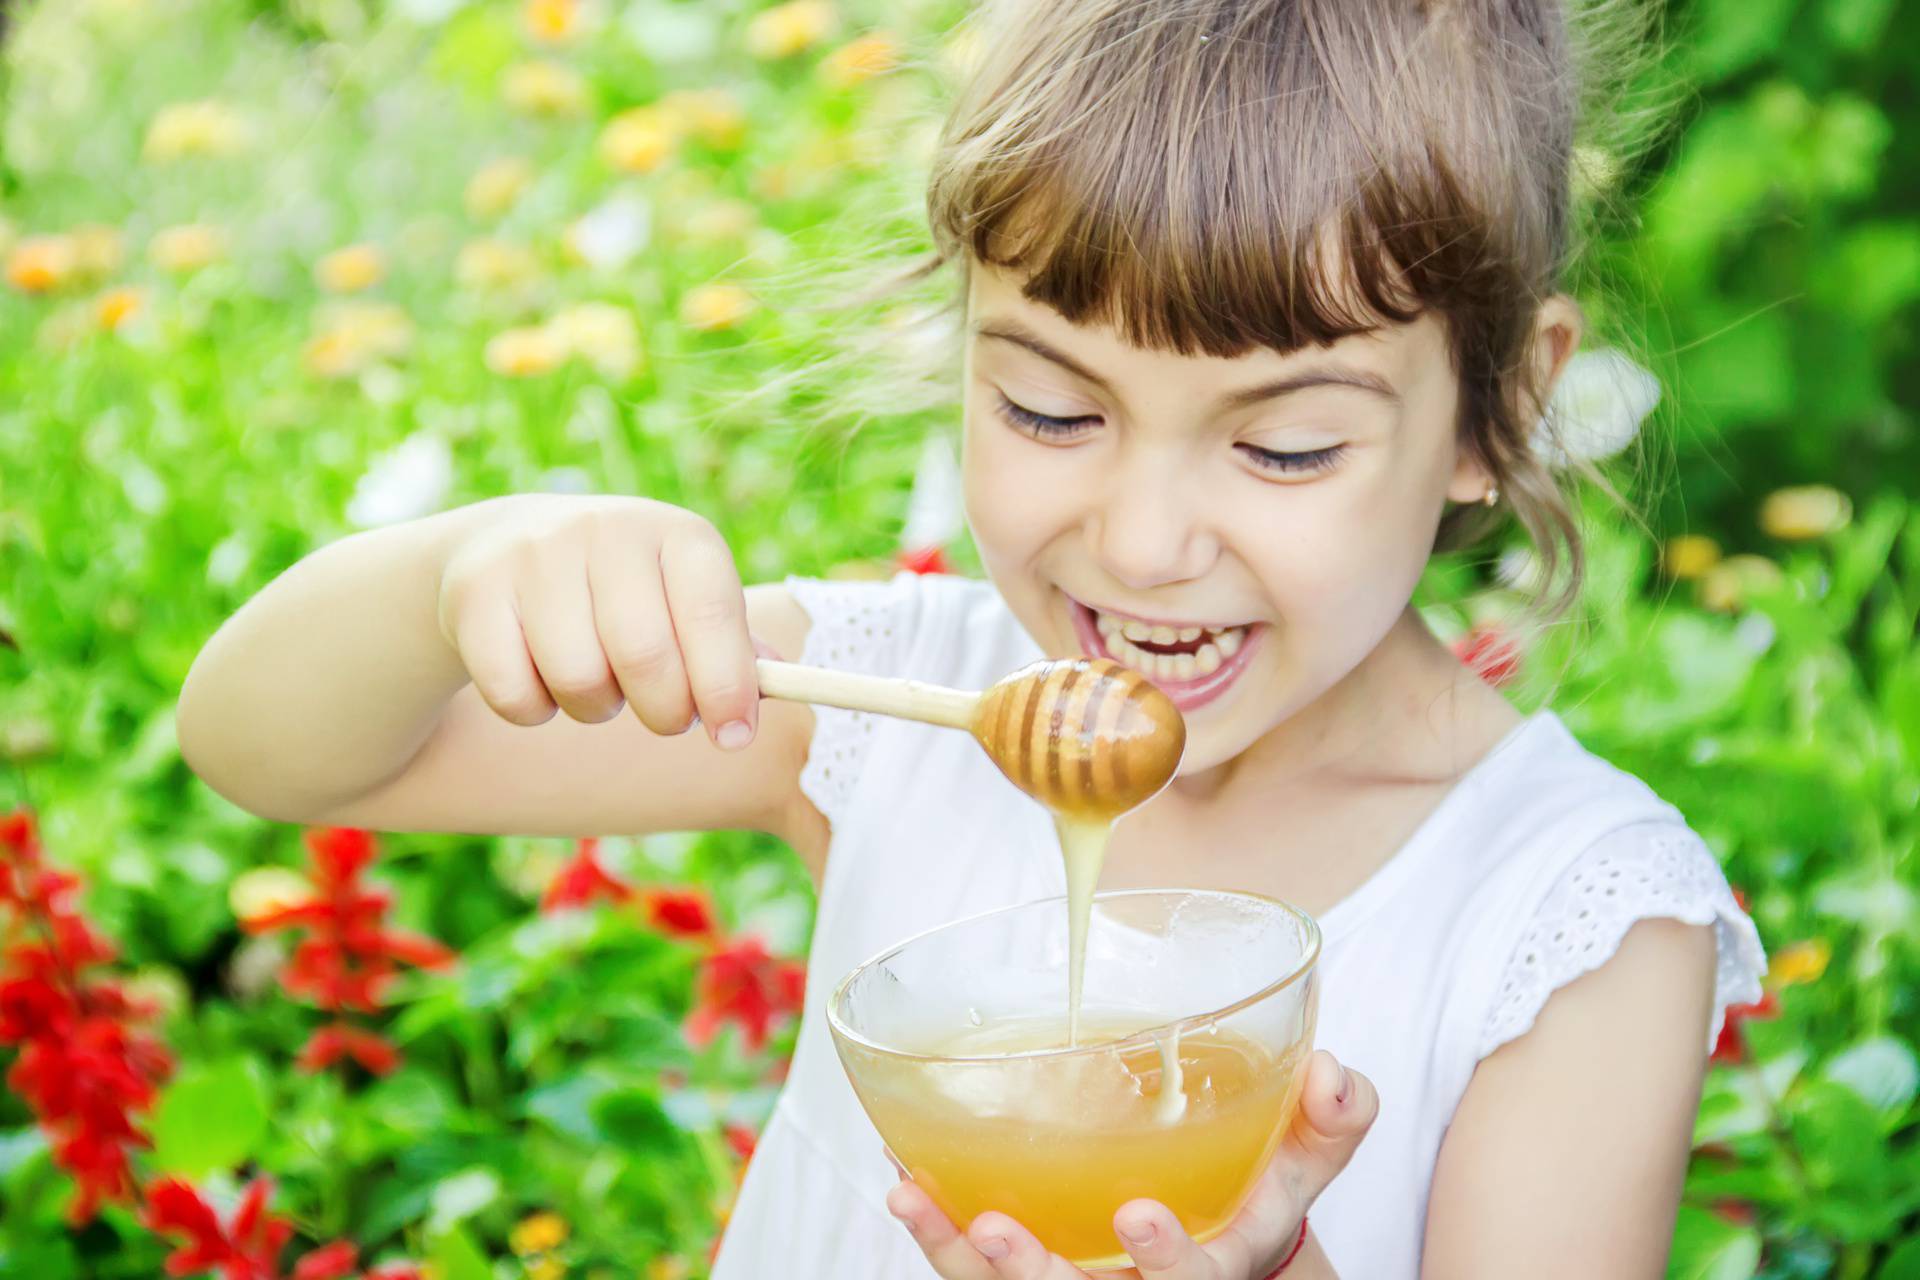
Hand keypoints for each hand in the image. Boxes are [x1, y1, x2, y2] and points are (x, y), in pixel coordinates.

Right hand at [436, 495, 762, 747]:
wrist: (507, 548)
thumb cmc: (627, 594)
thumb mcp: (685, 602)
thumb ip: (734, 647)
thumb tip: (779, 681)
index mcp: (677, 535)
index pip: (711, 613)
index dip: (726, 686)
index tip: (733, 738)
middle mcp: (608, 530)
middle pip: (645, 657)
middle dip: (664, 712)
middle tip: (665, 716)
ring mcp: (536, 555)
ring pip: (578, 680)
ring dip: (596, 708)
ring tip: (597, 682)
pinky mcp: (475, 591)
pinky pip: (514, 694)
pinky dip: (534, 710)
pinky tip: (538, 678)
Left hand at [888, 1050, 1376, 1278]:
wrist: (1212, 1230)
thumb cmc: (1253, 1186)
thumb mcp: (1304, 1158)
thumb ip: (1333, 1120)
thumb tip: (1335, 1075)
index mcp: (1208, 1272)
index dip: (1167, 1263)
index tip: (1139, 1215)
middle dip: (1035, 1276)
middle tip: (996, 1231)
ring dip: (954, 1256)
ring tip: (914, 1197)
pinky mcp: (1023, 1276)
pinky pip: (970, 1273)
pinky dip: (935, 1234)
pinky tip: (906, 1183)